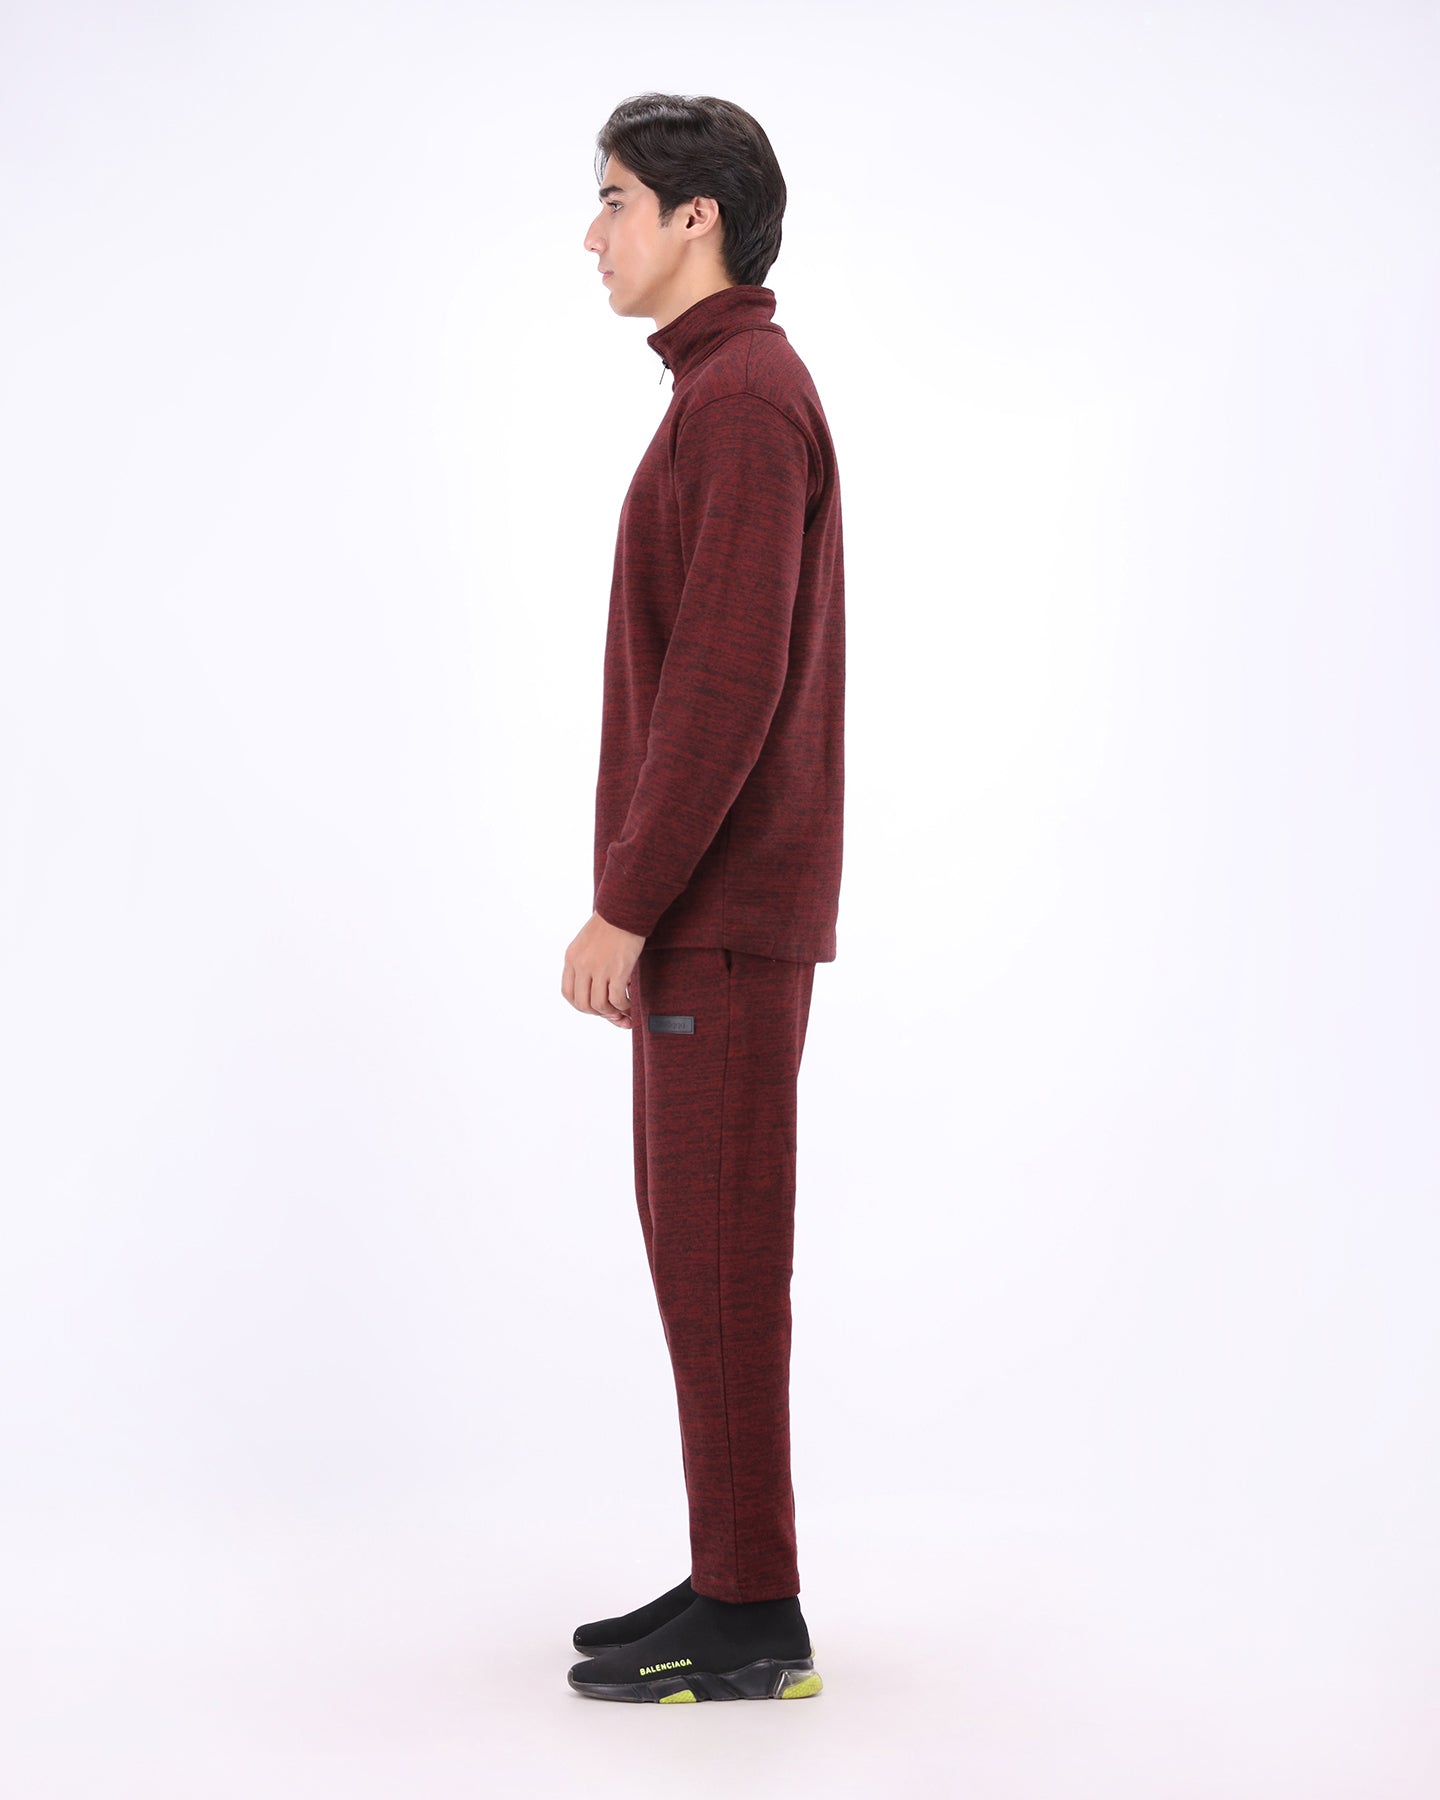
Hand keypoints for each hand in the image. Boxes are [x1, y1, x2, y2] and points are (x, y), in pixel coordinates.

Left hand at [561, 910, 645, 1027]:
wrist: (625, 909)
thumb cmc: (611, 923)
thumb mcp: (587, 942)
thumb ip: (585, 961)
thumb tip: (595, 985)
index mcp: (571, 958)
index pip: (568, 993)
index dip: (582, 1005)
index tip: (595, 1007)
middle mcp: (581, 965)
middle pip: (583, 1004)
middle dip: (598, 1013)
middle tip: (612, 1014)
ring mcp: (598, 969)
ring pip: (600, 1005)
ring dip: (612, 1013)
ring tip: (623, 1011)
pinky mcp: (617, 970)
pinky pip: (616, 1000)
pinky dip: (623, 1007)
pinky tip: (629, 1005)